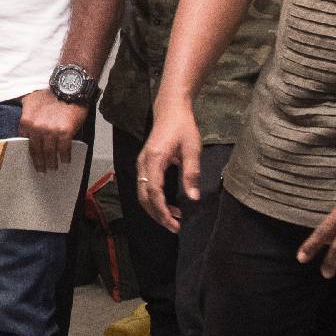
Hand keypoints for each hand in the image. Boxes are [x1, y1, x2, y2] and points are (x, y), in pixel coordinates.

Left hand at [18, 89, 84, 172]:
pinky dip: (65, 157)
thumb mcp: (30, 102)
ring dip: (52, 163)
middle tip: (42, 171)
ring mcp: (50, 131)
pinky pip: (64, 149)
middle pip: (37, 150)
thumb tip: (25, 131)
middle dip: (40, 163)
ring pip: (50, 152)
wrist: (68, 88)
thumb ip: (26, 116)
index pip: (26, 143)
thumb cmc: (50, 94)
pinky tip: (66, 161)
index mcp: (26, 122)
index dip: (30, 154)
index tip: (32, 161)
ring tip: (54, 168)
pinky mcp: (65, 132)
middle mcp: (36, 128)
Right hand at [136, 105, 202, 231]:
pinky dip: (154, 200)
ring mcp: (141, 163)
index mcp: (154, 160)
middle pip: (144, 196)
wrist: (170, 109)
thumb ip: (191, 173)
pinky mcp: (144, 164)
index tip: (174, 223)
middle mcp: (143, 163)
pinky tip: (169, 204)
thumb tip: (193, 198)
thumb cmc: (183, 127)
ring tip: (174, 218)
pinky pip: (144, 187)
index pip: (154, 191)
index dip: (162, 210)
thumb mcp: (192, 149)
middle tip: (175, 227)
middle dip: (157, 214)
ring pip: (142, 193)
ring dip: (155, 209)